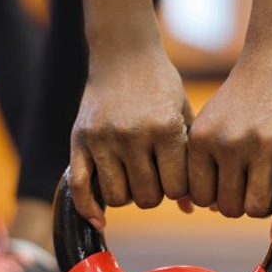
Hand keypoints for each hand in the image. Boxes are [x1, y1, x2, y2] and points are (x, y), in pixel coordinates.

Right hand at [69, 49, 191, 228]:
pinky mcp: (79, 139)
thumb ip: (189, 161)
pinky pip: (79, 187)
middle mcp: (133, 135)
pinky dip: (88, 209)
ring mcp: (103, 138)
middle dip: (153, 194)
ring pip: (116, 197)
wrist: (123, 52)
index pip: (175, 189)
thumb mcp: (182, 117)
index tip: (176, 177)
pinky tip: (100, 219)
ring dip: (126, 195)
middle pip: (146, 198)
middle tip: (153, 176)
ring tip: (131, 177)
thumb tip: (192, 209)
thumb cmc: (160, 86)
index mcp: (165, 128)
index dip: (178, 189)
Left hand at [187, 47, 271, 244]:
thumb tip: (201, 207)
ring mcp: (261, 146)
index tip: (226, 189)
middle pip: (228, 207)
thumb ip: (203, 160)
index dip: (213, 200)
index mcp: (202, 139)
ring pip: (256, 207)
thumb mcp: (211, 121)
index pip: (199, 197)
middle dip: (239, 205)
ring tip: (266, 190)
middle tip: (250, 188)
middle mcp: (228, 144)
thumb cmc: (243, 95)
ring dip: (262, 209)